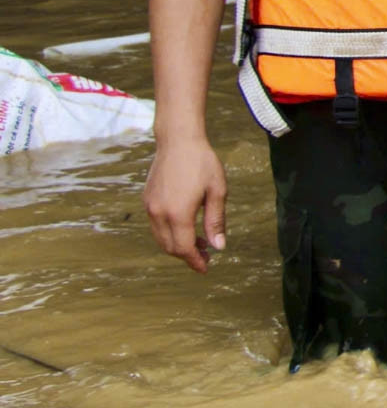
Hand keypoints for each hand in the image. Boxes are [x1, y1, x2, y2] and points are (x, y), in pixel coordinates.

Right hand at [144, 137, 227, 272]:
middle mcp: (159, 213)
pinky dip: (169, 233)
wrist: (178, 140)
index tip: (206, 268)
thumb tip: (218, 247)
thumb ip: (216, 221)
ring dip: (177, 245)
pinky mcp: (147, 200)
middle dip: (187, 255)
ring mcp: (150, 207)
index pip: (183, 248)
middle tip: (207, 255)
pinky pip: (156, 226)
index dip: (195, 261)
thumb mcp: (217, 191)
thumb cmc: (202, 163)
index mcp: (178, 213)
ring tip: (199, 242)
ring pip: (161, 238)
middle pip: (170, 247)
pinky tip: (186, 227)